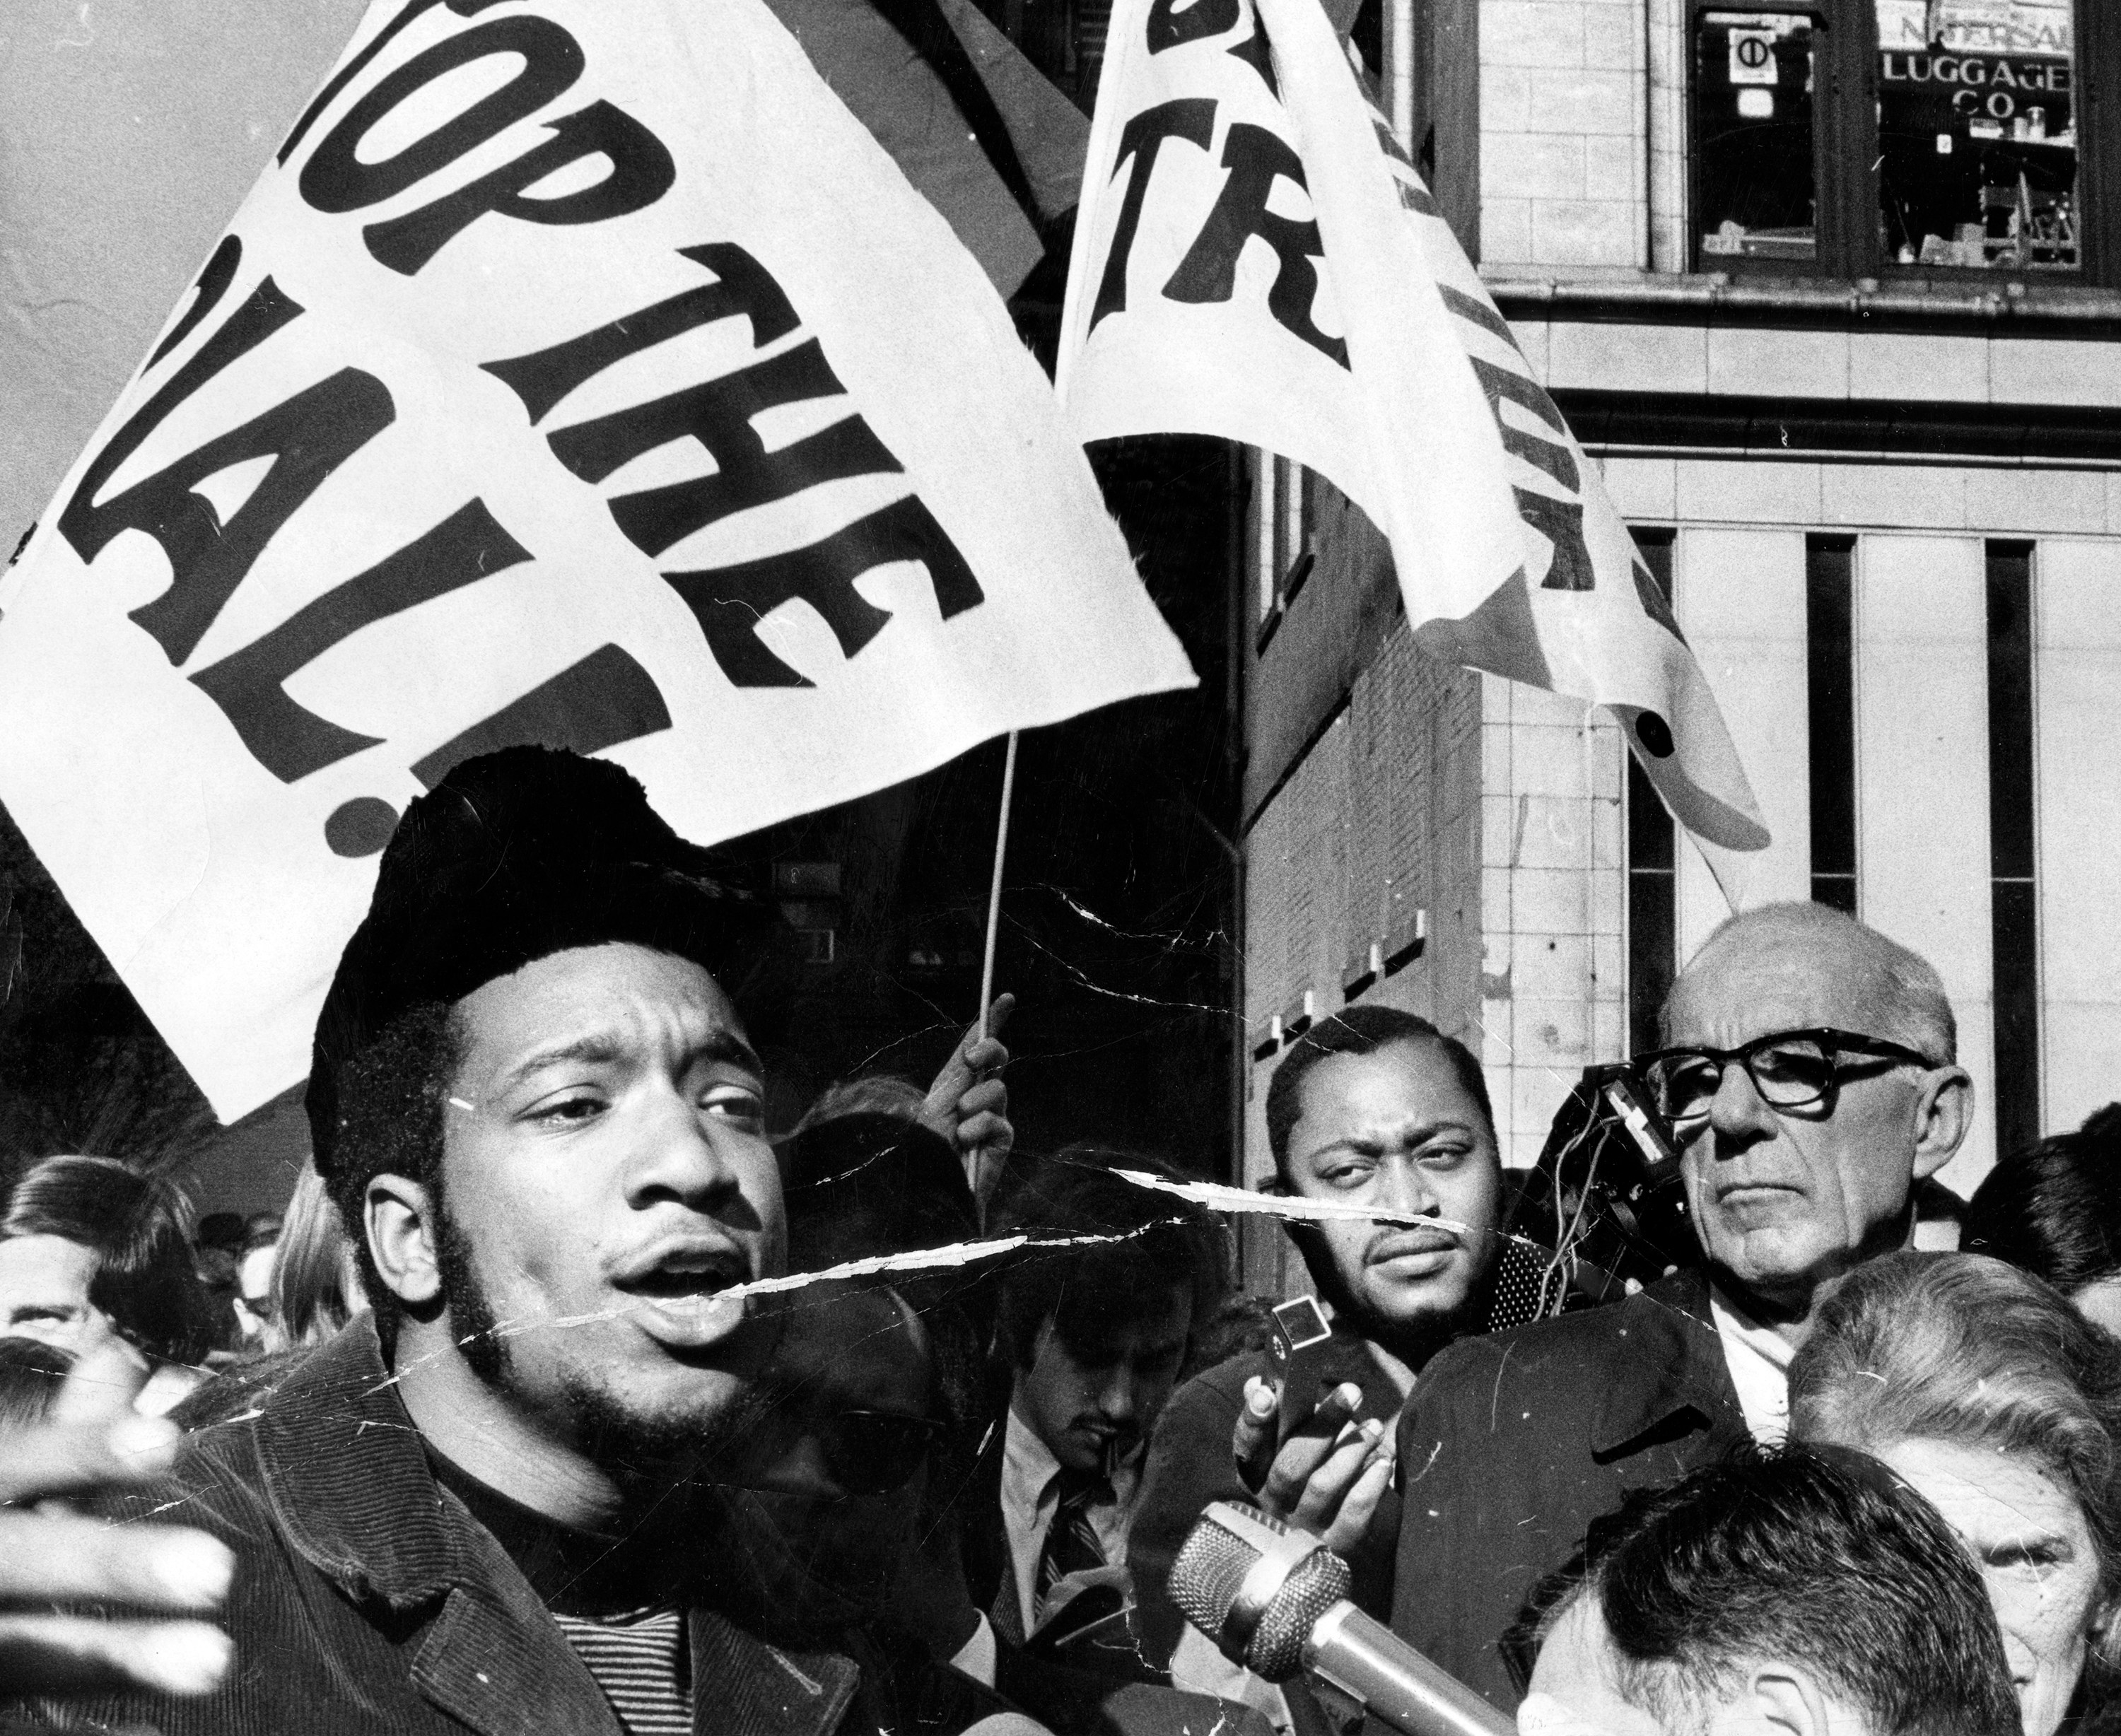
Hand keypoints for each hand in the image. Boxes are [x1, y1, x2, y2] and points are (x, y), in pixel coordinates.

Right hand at [0, 1346, 233, 1696]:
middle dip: (111, 1563)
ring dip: (117, 1658)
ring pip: (24, 1651)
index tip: (167, 1441)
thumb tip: (117, 1359)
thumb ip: (56, 1440)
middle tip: (217, 1569)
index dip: (86, 1453)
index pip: (20, 1465)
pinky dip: (103, 1716)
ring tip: (213, 1659)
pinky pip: (25, 1712)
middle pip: (22, 1559)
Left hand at [922, 994, 1014, 1210]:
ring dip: (975, 1102)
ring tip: (958, 1127)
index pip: (975, 1048)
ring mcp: (990, 1118)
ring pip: (998, 1089)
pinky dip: (980, 1127)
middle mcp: (974, 1097)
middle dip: (988, 1050)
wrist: (925, 1193)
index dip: (992, 1021)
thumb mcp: (932, 1105)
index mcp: (953, 1085)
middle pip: (997, 1058)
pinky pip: (999, 1120)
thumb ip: (955, 1076)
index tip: (1005, 998)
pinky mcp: (1001, 1141)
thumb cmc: (919, 1153)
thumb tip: (973, 1045)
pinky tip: (966, 1143)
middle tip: (972, 1060)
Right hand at [1231, 1376, 1394, 1557]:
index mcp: (1255, 1477)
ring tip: (1375, 1426)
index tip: (1268, 1393)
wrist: (1341, 1548)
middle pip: (1291, 1466)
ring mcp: (1304, 1530)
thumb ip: (1277, 1418)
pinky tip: (1383, 1462)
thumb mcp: (1290, 1450)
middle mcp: (1273, 1506)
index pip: (1246, 1448)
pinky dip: (1370, 1484)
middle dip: (1322, 1424)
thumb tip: (1258, 1384)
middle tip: (1352, 1392)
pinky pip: (1354, 1513)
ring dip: (1353, 1449)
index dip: (1254, 1421)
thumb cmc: (1312, 1481)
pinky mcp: (1337, 1547)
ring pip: (1323, 1485)